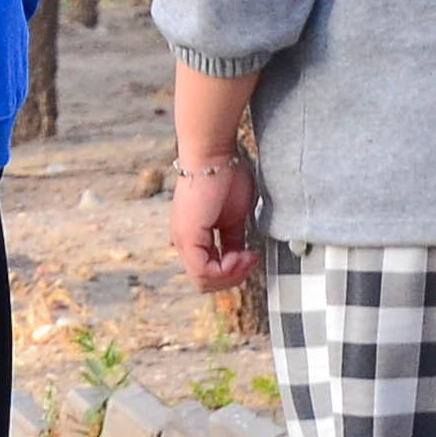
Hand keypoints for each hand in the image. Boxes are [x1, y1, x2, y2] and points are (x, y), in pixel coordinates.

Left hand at [171, 154, 257, 290]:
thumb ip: (234, 239)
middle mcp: (183, 241)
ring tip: (247, 256)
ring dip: (232, 274)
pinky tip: (241, 255)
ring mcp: (183, 240)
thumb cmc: (226, 175)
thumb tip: (242, 257)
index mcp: (192, 237)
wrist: (214, 154)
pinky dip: (227, 269)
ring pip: (203, 281)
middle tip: (252, 258)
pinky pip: (203, 272)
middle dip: (234, 277)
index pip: (208, 272)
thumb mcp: (234, 217)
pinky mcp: (188, 236)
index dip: (233, 272)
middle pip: (205, 282)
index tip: (252, 255)